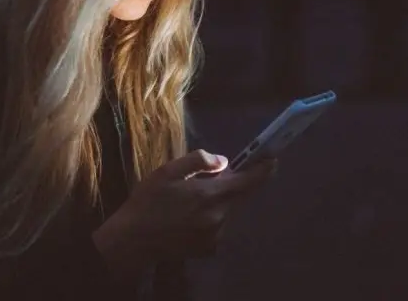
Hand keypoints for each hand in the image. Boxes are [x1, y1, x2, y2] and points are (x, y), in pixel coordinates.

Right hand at [92, 149, 275, 278]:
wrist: (134, 239)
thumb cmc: (148, 201)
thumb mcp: (167, 172)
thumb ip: (198, 162)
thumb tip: (223, 161)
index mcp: (209, 194)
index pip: (247, 181)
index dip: (263, 169)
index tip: (272, 160)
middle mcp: (219, 216)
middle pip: (239, 196)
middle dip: (231, 185)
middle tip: (208, 180)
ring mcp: (216, 235)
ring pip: (228, 211)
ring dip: (219, 202)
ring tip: (190, 202)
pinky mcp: (210, 248)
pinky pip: (219, 226)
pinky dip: (211, 218)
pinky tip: (188, 218)